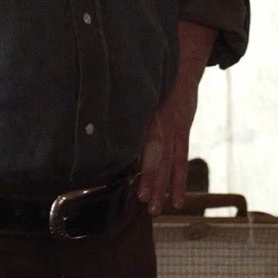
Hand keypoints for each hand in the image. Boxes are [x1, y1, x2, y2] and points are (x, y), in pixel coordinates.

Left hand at [138, 20, 213, 214]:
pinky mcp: (183, 135)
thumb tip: (94, 126)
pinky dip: (179, 181)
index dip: (147, 172)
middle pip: (162, 162)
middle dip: (155, 185)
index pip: (151, 151)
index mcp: (152, 119)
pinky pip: (183, 161)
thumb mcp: (135, 92)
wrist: (181, 68)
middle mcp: (166, 129)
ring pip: (173, 164)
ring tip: (161, 209)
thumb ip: (121, 111)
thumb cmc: (151, 82)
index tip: (140, 191)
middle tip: (148, 207)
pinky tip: (177, 199)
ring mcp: (177, 133)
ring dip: (167, 188)